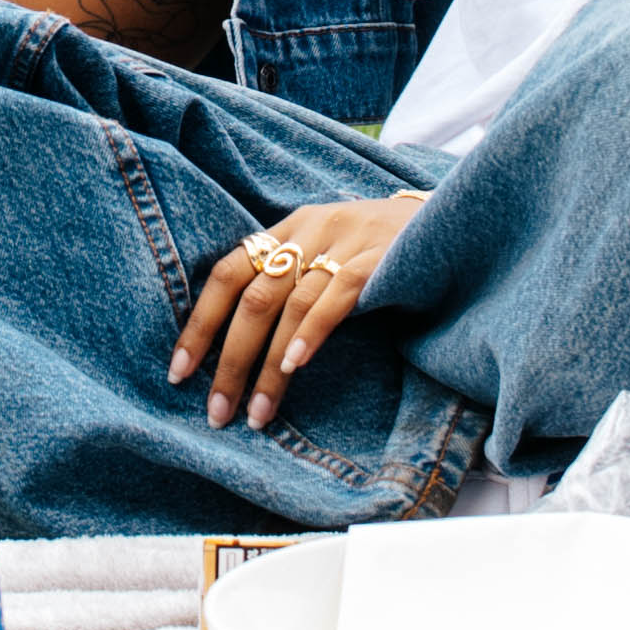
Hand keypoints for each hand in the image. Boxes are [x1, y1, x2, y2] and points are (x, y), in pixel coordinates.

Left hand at [168, 195, 426, 432]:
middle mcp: (309, 230)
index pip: (226, 274)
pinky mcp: (377, 259)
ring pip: (289, 305)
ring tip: (257, 412)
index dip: (199, 324)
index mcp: (288, 228)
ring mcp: (344, 242)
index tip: (178, 372)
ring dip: (268, 366)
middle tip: (216, 410)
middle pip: (251, 298)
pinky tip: (294, 368)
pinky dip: (310, 333)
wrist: (451, 218)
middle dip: (228, 360)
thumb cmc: (380, 248)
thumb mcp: (327, 250)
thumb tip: (241, 345)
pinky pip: (335, 297)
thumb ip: (291, 281)